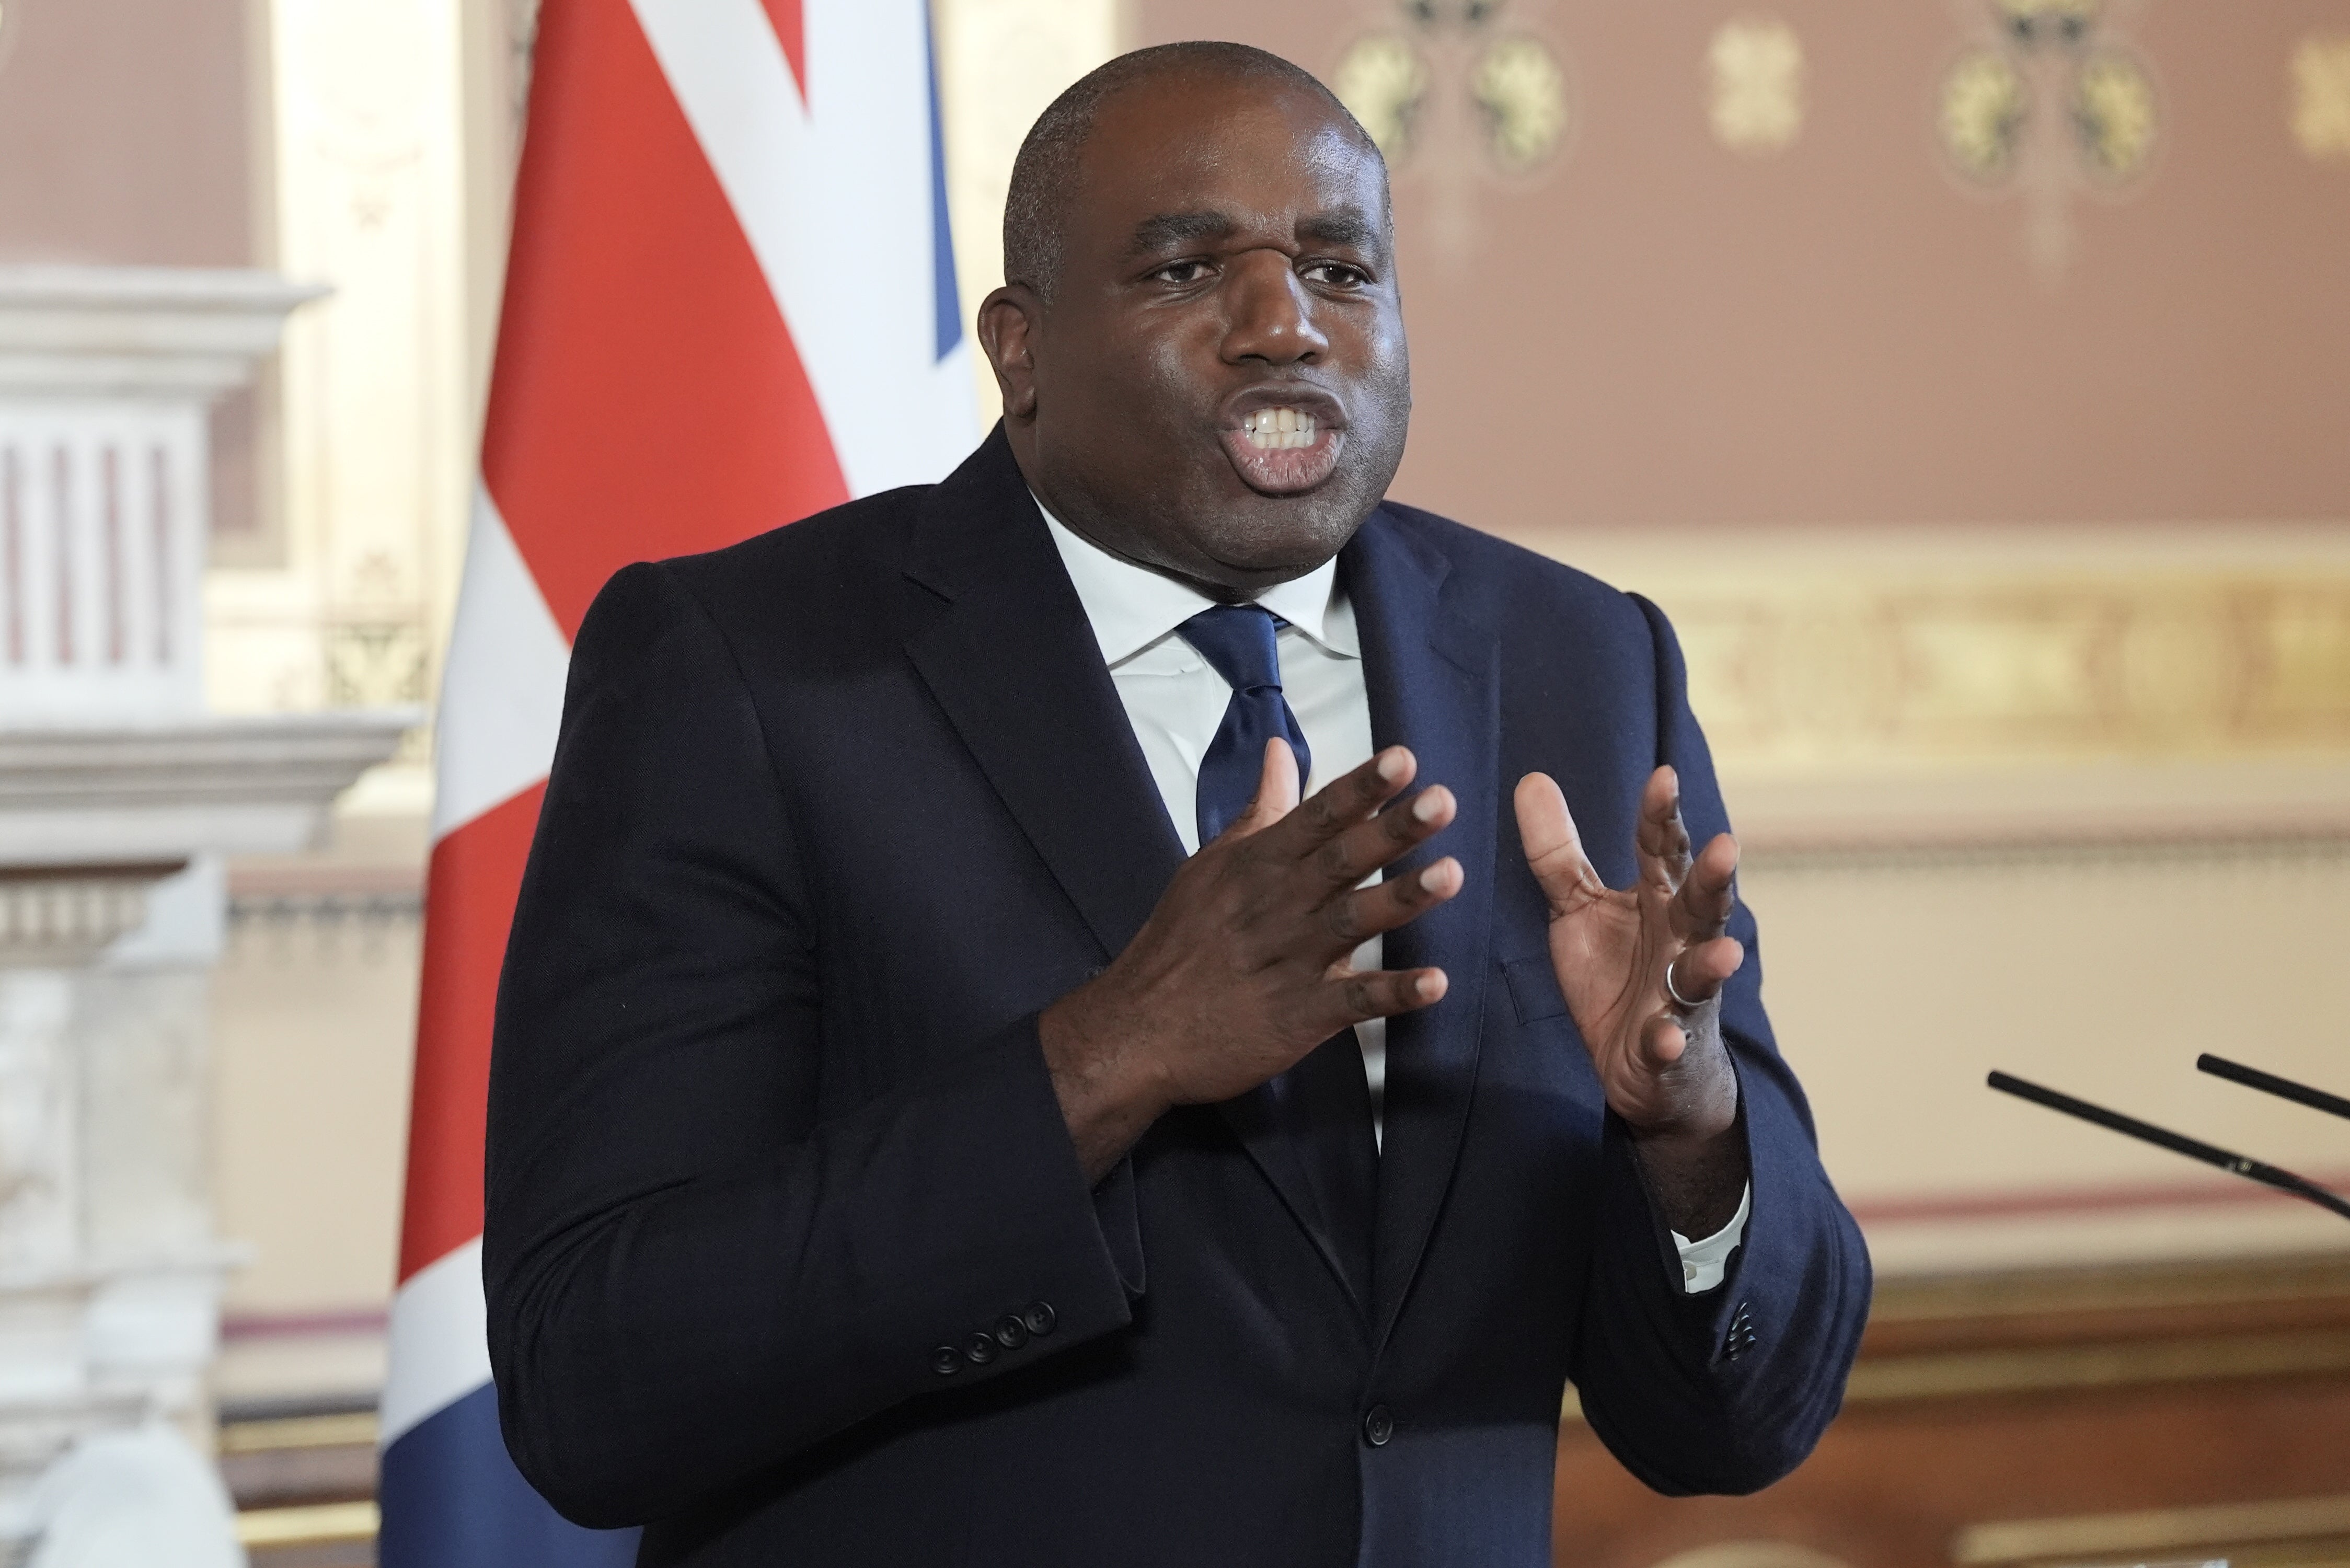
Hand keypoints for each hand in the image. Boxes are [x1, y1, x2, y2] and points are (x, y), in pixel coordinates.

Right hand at [1041, 741, 1461, 1180]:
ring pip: (1352, 922)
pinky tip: (1435, 984)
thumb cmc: (1179, 942)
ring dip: (1402, 900)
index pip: (1315, 817)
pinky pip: (1353, 1002)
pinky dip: (1393, 993)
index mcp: (1257, 867)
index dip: (1360, 789)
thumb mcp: (1212, 867)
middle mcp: (1276, 907)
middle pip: (1341, 861)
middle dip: (1392, 831)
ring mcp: (1289, 962)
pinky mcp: (1299, 1016)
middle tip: (1442, 802)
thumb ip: (1260, 811)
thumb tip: (1279, 751)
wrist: (1138, 1033)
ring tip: (1450, 875)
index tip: (1403, 759)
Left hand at [1515, 767, 1745, 1232]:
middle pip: (1702, 904)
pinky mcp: (1667, 1048)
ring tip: (1723, 952)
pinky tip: (1664, 1037)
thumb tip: (1531, 779)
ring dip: (1711, 964)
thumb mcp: (1579, 909)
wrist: (1645, 1067)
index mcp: (1658, 901)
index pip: (1663, 850)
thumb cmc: (1617, 975)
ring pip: (1701, 974)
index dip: (1662, 816)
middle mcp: (1680, 942)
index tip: (1663, 777)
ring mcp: (1680, 997)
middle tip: (1726, 845)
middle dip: (1713, 878)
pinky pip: (1669, 1044)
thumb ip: (1558, 853)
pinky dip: (1668, 1041)